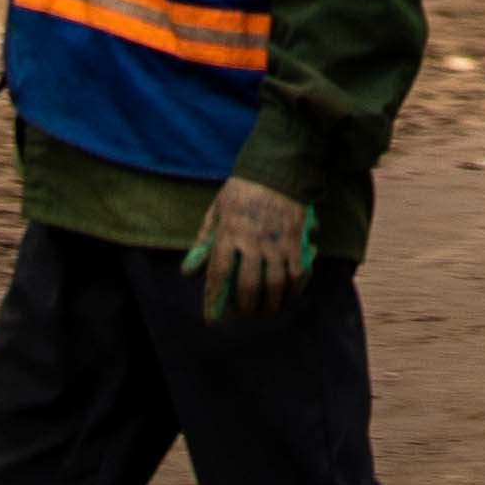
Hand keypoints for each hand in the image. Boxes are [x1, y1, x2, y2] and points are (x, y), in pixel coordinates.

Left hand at [184, 170, 308, 319]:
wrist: (278, 166)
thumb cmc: (243, 189)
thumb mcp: (217, 209)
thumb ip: (203, 241)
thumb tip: (187, 272)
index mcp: (228, 233)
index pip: (219, 274)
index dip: (214, 298)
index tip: (212, 318)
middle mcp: (251, 242)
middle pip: (249, 286)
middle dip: (247, 307)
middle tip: (246, 315)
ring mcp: (275, 242)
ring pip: (275, 285)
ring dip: (271, 304)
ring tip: (267, 311)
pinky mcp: (295, 240)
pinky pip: (297, 272)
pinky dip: (295, 288)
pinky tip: (290, 295)